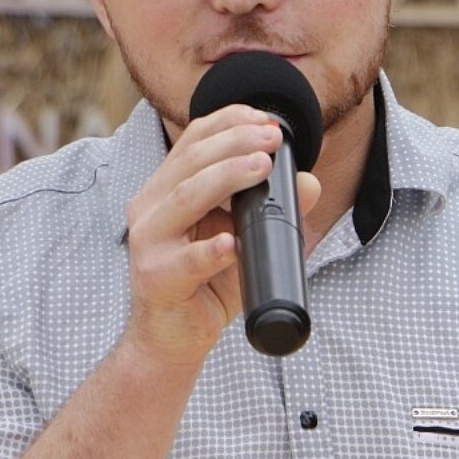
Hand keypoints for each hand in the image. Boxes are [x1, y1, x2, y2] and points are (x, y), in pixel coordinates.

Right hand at [121, 105, 320, 371]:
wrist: (174, 340)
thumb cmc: (207, 283)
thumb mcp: (247, 240)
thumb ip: (276, 212)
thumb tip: (309, 183)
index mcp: (167, 189)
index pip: (193, 141)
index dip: (228, 122)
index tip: (265, 118)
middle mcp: (151, 207)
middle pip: (190, 162)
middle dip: (235, 143)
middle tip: (273, 139)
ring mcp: (149, 243)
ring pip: (184, 199)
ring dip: (225, 178)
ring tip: (261, 167)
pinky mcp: (156, 280)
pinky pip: (183, 262)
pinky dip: (209, 251)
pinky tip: (231, 243)